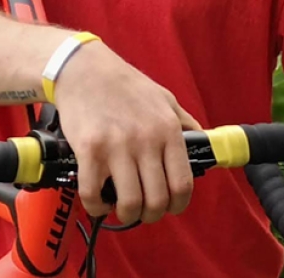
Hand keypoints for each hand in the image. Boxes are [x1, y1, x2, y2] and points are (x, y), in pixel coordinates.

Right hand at [50, 43, 202, 225]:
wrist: (82, 68)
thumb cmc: (123, 84)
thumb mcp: (164, 97)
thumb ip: (184, 121)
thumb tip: (201, 141)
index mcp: (167, 129)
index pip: (182, 183)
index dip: (178, 205)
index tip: (170, 207)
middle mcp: (145, 140)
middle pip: (157, 200)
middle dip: (151, 214)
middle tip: (143, 210)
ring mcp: (116, 146)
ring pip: (129, 203)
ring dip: (126, 214)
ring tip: (121, 208)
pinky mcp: (89, 150)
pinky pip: (93, 193)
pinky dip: (96, 206)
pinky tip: (97, 201)